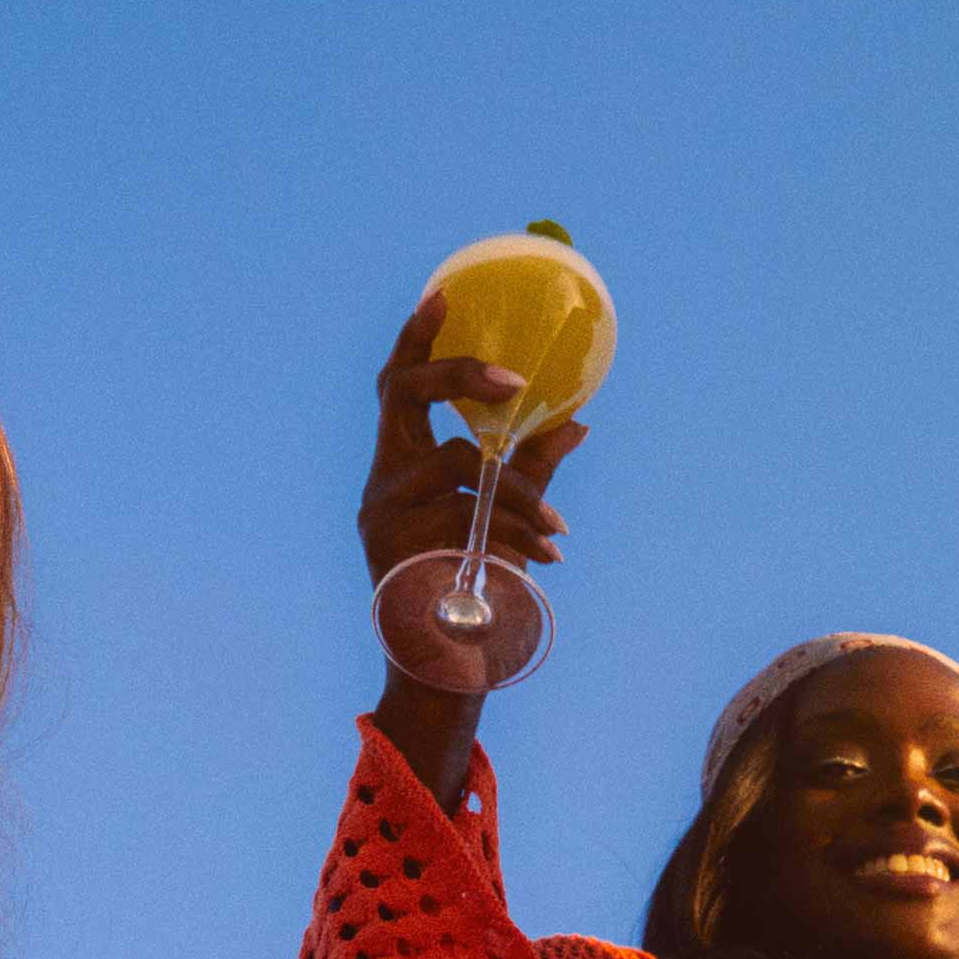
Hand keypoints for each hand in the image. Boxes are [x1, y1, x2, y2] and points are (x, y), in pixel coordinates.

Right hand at [359, 292, 586, 590]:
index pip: (397, 387)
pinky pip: (466, 516)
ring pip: (460, 465)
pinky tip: (545, 559)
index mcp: (400, 463)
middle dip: (460, 373)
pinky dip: (515, 532)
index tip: (442, 294)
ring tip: (557, 534)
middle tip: (515, 382)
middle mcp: (381, 478)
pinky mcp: (393, 545)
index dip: (416, 340)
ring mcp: (380, 511)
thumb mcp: (506, 518)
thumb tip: (578, 422)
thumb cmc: (472, 583)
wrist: (445, 664)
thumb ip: (530, 470)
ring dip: (520, 493)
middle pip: (403, 393)